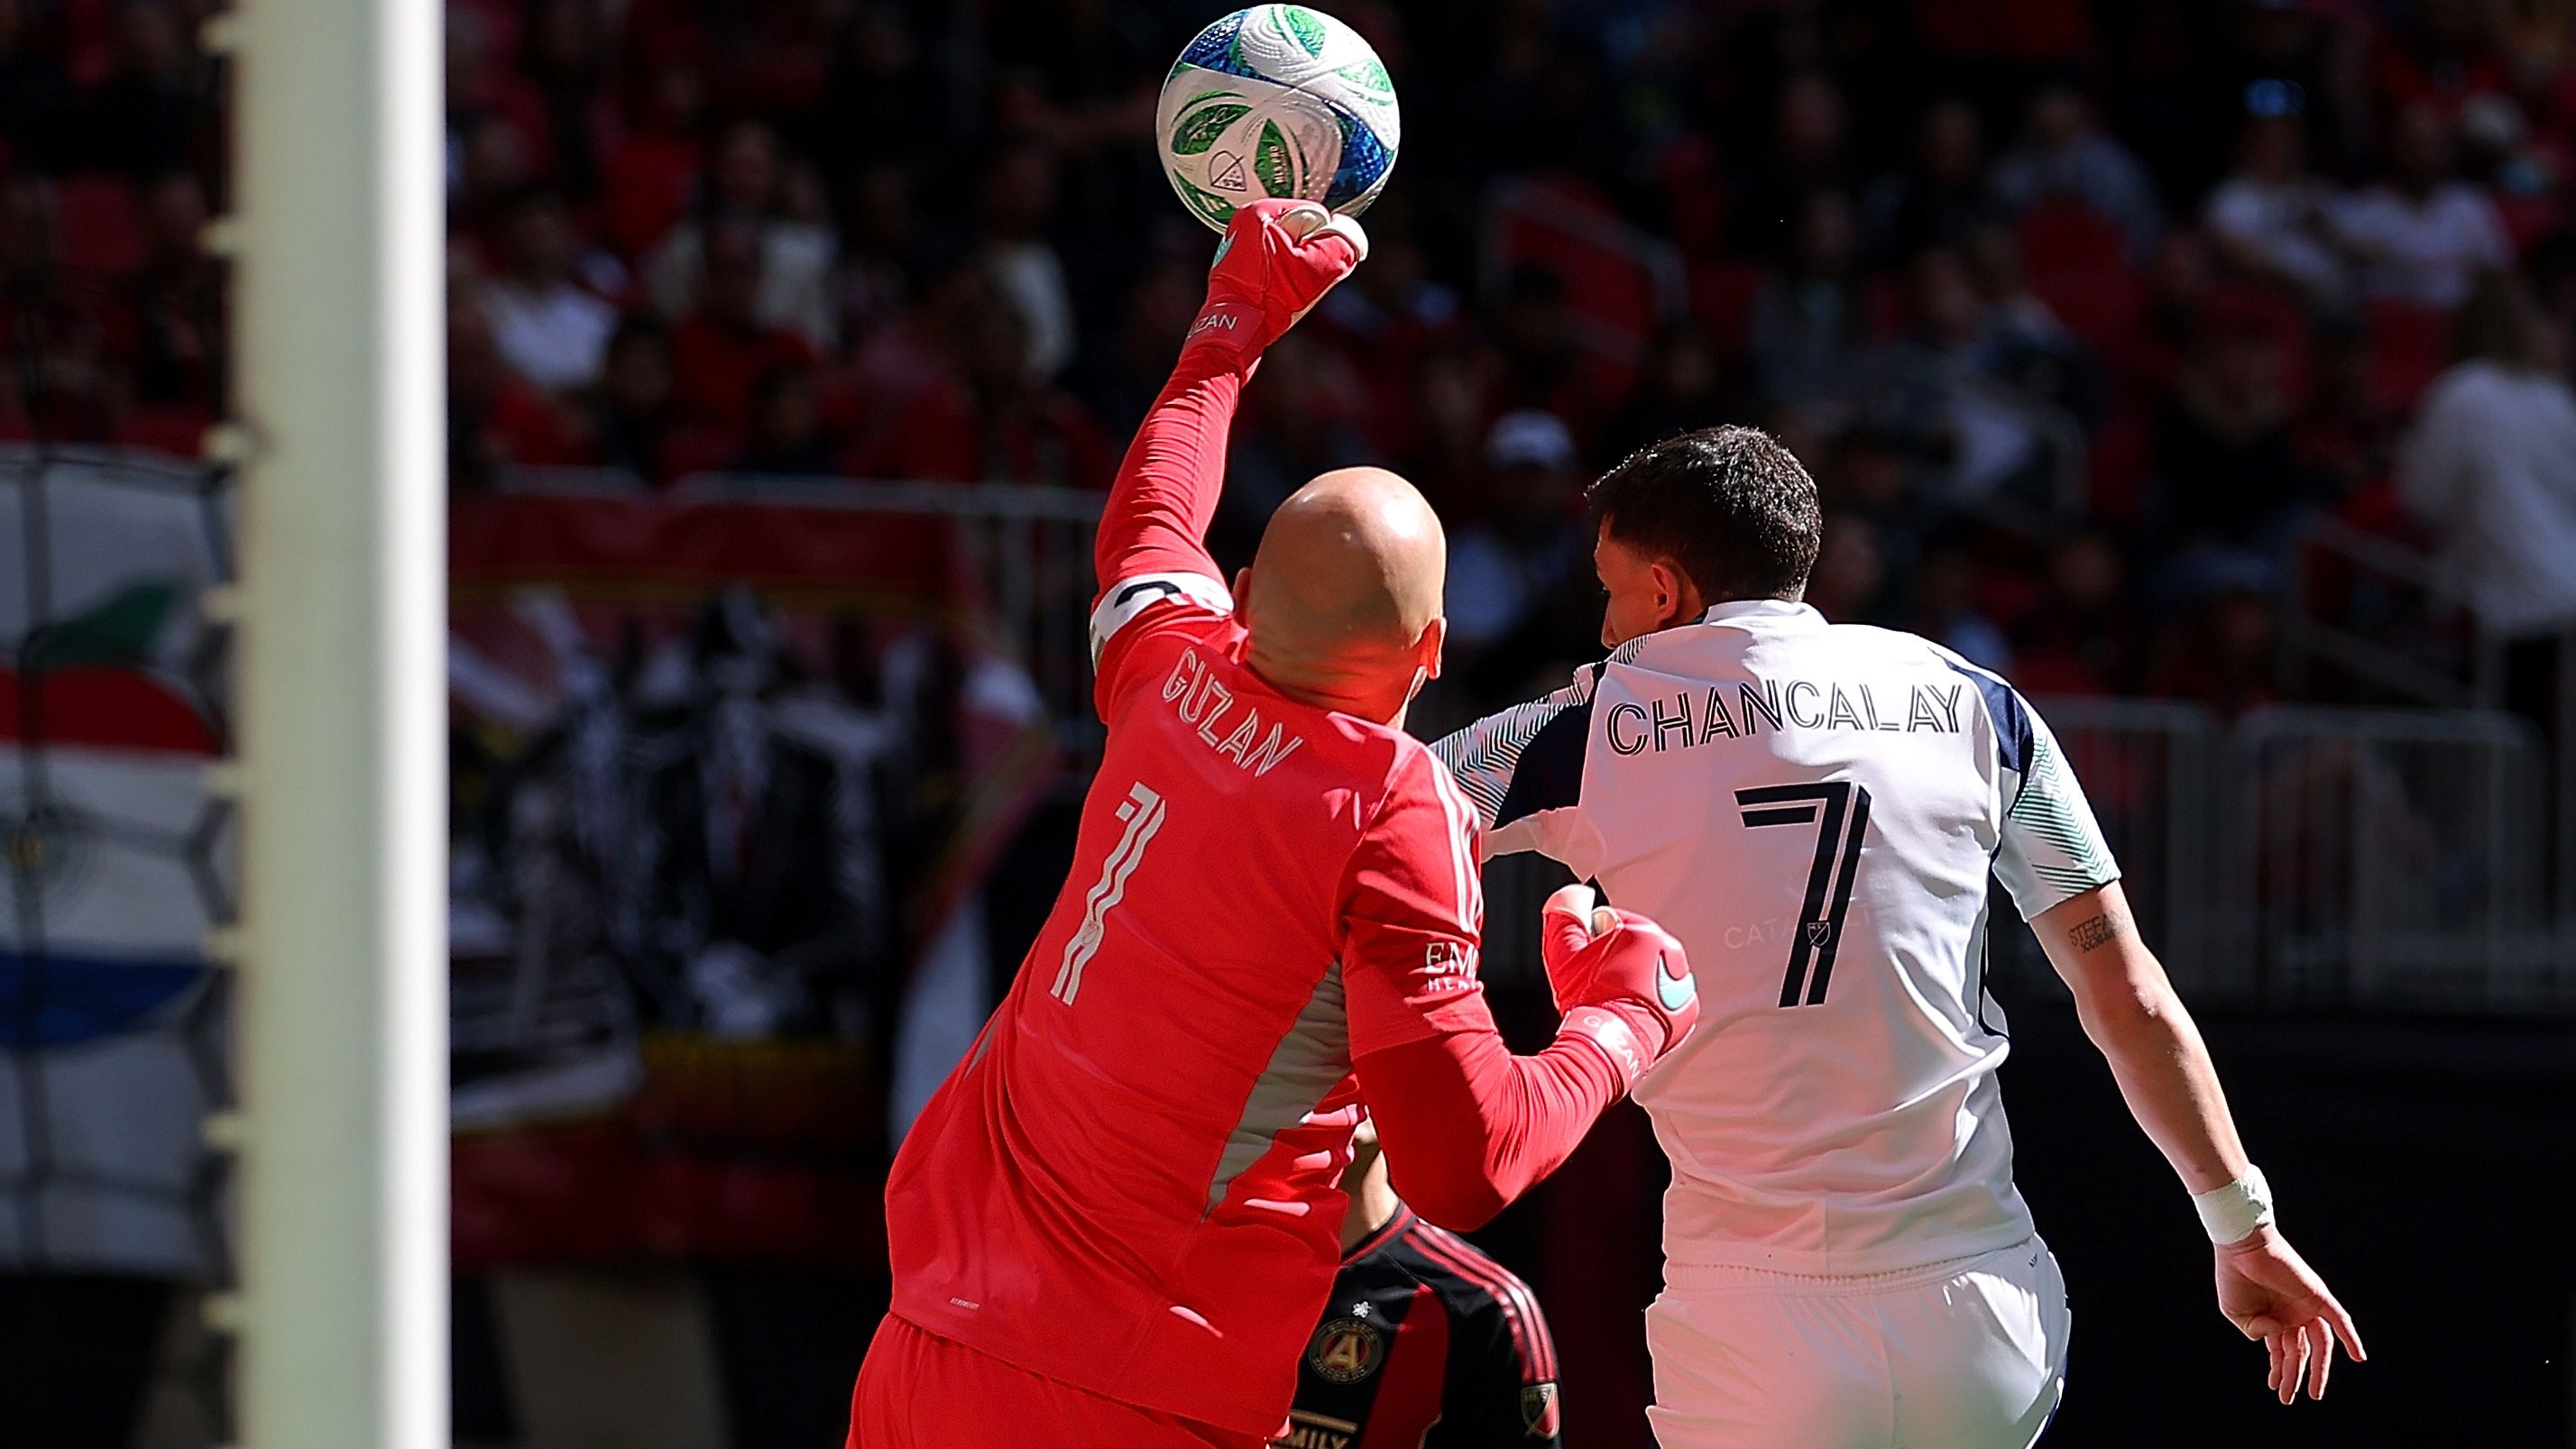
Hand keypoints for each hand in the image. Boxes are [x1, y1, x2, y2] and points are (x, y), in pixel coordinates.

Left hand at [1182, 198, 1367, 367]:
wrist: (1236, 329)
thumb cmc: (1273, 297)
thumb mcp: (1320, 267)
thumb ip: (1344, 241)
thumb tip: (1347, 228)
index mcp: (1260, 211)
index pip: (1314, 215)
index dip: (1321, 242)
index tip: (1309, 264)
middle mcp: (1244, 219)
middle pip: (1300, 229)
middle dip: (1307, 253)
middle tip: (1297, 278)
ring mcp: (1237, 240)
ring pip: (1287, 246)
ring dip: (1294, 265)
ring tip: (1283, 285)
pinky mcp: (1234, 260)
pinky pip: (1271, 258)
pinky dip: (1278, 272)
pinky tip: (1272, 290)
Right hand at [1540, 884, 1699, 1087]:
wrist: (1606, 1045)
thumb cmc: (1588, 1001)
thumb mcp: (1564, 952)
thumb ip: (1565, 913)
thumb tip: (1572, 896)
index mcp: (1645, 934)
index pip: (1615, 923)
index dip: (1594, 940)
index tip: (1588, 960)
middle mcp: (1671, 955)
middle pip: (1636, 947)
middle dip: (1617, 959)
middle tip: (1599, 980)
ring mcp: (1681, 984)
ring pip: (1652, 970)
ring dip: (1636, 979)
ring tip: (1615, 996)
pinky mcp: (1686, 1010)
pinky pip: (1667, 996)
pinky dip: (1653, 1001)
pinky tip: (1632, 1009)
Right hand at [2214, 1225, 2364, 1402]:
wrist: (2241, 1247)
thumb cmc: (2234, 1276)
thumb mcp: (2236, 1314)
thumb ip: (2254, 1332)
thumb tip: (2274, 1337)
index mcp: (2274, 1319)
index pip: (2283, 1350)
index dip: (2278, 1370)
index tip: (2275, 1387)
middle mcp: (2293, 1315)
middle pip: (2301, 1352)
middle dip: (2294, 1376)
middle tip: (2288, 1399)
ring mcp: (2306, 1307)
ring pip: (2320, 1344)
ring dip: (2319, 1370)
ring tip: (2314, 1394)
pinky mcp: (2318, 1297)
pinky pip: (2340, 1320)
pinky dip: (2351, 1338)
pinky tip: (2358, 1357)